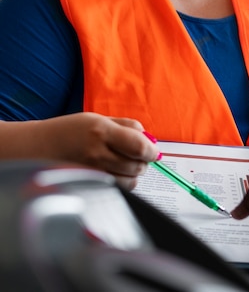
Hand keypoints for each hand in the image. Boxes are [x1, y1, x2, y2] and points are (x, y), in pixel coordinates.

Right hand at [34, 112, 160, 189]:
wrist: (37, 148)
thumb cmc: (69, 131)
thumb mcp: (97, 118)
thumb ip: (126, 126)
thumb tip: (149, 138)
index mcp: (101, 131)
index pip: (138, 146)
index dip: (151, 150)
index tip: (153, 150)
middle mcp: (97, 153)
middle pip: (136, 165)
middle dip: (144, 161)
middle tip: (138, 154)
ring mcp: (92, 173)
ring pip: (130, 181)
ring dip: (134, 172)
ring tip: (125, 162)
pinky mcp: (88, 186)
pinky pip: (117, 189)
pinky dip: (123, 182)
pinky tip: (116, 173)